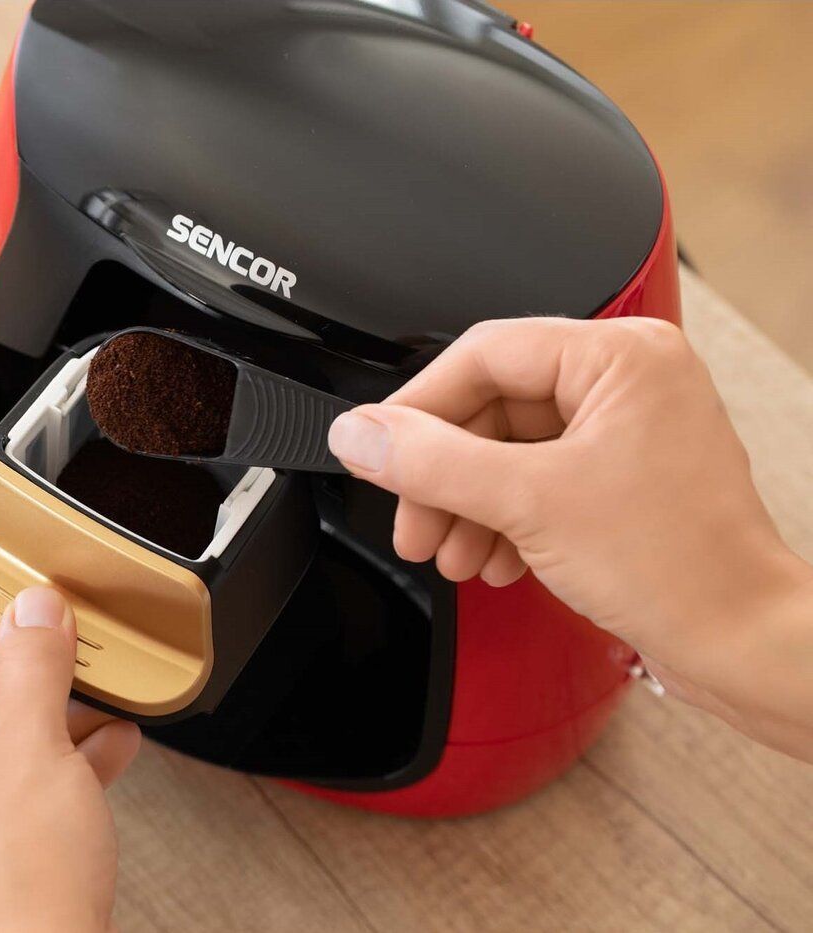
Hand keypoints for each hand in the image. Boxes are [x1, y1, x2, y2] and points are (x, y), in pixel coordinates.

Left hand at [0, 588, 140, 932]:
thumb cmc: (13, 878)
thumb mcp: (31, 743)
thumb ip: (32, 665)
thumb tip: (33, 613)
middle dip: (12, 679)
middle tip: (53, 652)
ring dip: (44, 719)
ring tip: (93, 695)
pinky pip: (12, 796)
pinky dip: (55, 766)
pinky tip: (109, 748)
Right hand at [328, 316, 812, 759]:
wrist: (739, 644)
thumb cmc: (680, 567)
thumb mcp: (528, 503)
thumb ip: (431, 463)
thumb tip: (359, 435)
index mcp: (620, 357)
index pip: (483, 355)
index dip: (418, 408)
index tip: (376, 449)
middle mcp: (630, 382)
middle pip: (492, 407)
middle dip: (443, 475)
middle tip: (414, 521)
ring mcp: (630, 430)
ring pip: (510, 450)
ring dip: (468, 505)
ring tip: (450, 552)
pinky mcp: (625, 477)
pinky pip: (538, 480)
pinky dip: (504, 519)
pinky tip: (492, 559)